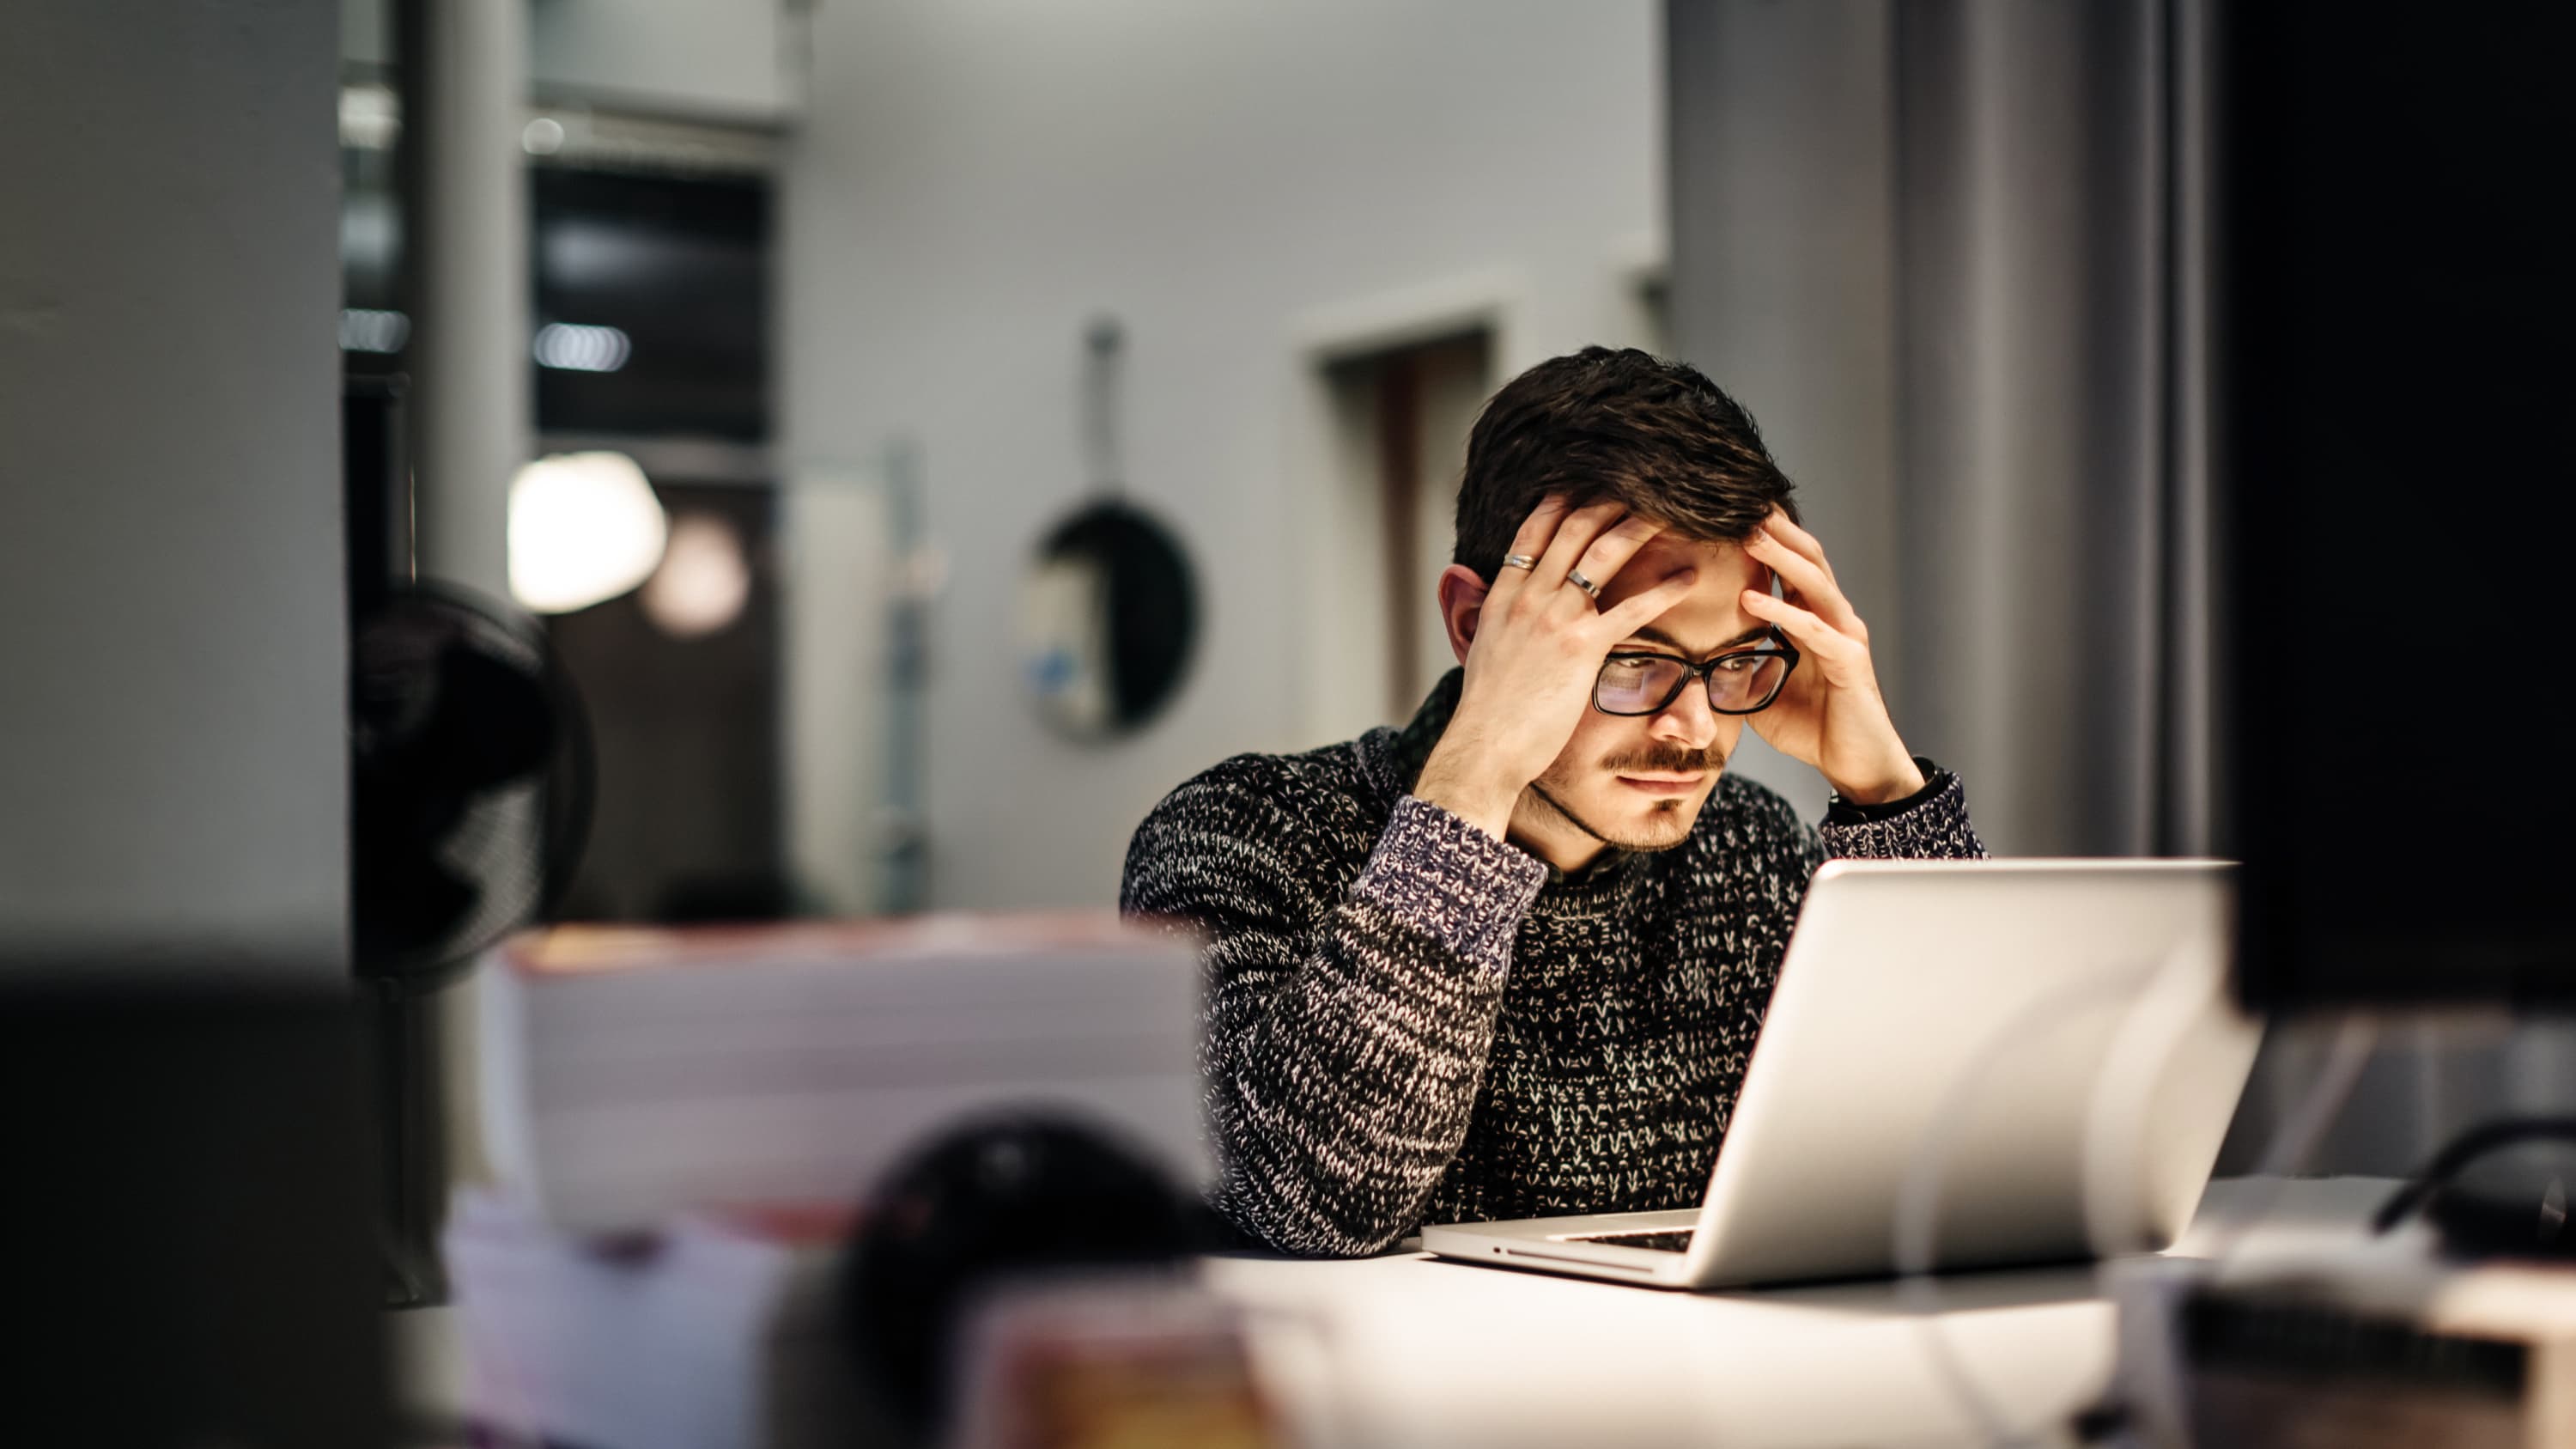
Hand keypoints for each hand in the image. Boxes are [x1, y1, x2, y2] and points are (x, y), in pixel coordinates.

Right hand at [1415, 499, 1699, 838]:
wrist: (1483, 746)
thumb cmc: (1486, 711)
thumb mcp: (1481, 652)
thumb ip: (1490, 621)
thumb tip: (1489, 609)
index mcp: (1502, 597)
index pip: (1532, 533)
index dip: (1560, 503)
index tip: (1584, 484)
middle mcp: (1528, 598)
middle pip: (1572, 530)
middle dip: (1607, 501)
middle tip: (1639, 485)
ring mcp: (1555, 620)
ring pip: (1602, 556)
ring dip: (1638, 527)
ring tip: (1670, 512)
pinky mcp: (1581, 648)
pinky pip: (1631, 609)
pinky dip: (1663, 590)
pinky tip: (1688, 579)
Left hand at [1739, 510, 1925, 804]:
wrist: (1855, 765)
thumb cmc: (1813, 727)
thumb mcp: (1761, 690)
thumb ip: (1737, 665)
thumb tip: (1692, 656)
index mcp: (1813, 620)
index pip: (1791, 566)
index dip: (1767, 539)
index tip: (1730, 513)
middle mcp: (1833, 619)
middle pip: (1807, 559)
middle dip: (1776, 530)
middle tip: (1741, 501)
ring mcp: (1845, 637)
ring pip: (1814, 583)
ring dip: (1780, 556)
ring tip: (1748, 533)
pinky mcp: (1849, 663)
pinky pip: (1813, 630)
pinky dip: (1782, 611)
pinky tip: (1751, 598)